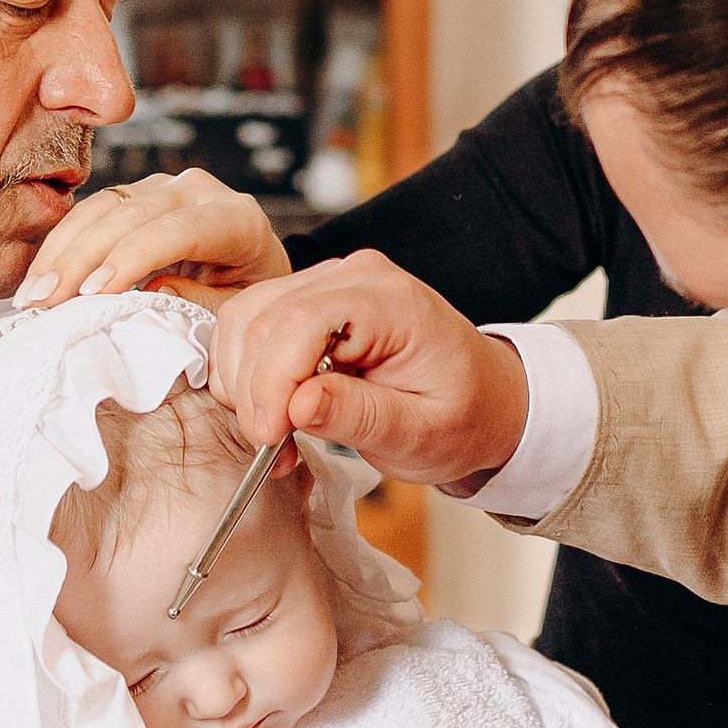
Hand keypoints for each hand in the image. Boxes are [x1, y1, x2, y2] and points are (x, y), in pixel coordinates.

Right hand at [12, 170, 290, 310]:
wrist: (253, 266)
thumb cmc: (249, 293)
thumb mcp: (240, 308)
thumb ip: (205, 302)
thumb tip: (153, 291)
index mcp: (236, 218)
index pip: (178, 230)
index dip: (132, 258)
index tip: (93, 293)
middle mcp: (198, 190)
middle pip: (131, 217)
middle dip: (82, 259)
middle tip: (45, 301)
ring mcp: (163, 187)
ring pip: (103, 209)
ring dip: (62, 253)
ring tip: (32, 296)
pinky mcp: (136, 193)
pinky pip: (91, 212)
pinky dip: (62, 245)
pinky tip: (39, 278)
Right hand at [207, 250, 530, 485]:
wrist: (483, 399)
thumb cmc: (463, 416)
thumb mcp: (424, 434)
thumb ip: (362, 417)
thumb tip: (299, 404)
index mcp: (393, 302)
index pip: (302, 321)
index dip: (272, 382)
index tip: (271, 437)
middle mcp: (355, 277)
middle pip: (263, 319)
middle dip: (254, 392)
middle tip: (275, 450)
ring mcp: (328, 282)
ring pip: (245, 320)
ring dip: (243, 384)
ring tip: (277, 436)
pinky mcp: (308, 299)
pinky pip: (250, 325)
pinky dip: (246, 374)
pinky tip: (274, 411)